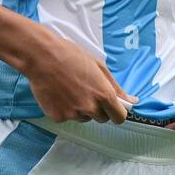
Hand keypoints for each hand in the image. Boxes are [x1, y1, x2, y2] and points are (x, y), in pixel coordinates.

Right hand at [21, 31, 136, 123]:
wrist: (42, 56)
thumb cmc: (71, 56)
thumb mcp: (98, 66)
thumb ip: (116, 87)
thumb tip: (133, 101)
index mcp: (104, 95)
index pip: (119, 117)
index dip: (117, 112)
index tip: (113, 107)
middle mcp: (90, 108)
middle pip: (101, 118)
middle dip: (98, 108)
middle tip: (86, 91)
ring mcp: (73, 114)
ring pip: (83, 117)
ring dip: (80, 108)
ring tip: (69, 89)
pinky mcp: (58, 117)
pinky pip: (67, 117)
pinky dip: (64, 108)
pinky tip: (58, 93)